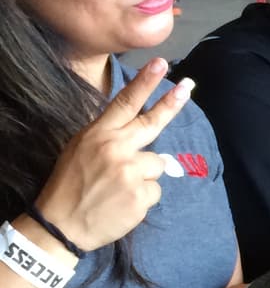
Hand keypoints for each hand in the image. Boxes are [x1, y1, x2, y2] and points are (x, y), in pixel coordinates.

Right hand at [36, 59, 191, 251]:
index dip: (144, 82)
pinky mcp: (142, 195)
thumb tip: (141, 131)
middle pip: (152, 122)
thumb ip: (111, 137)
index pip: (125, 103)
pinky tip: (124, 203)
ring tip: (120, 188)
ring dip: (145, 176)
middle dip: (171, 102)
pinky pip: (155, 191)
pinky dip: (143, 197)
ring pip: (157, 165)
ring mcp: (131, 172)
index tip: (160, 63)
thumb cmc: (71, 184)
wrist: (62, 224)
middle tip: (188, 85)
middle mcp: (116, 148)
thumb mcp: (80, 150)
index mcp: (98, 135)